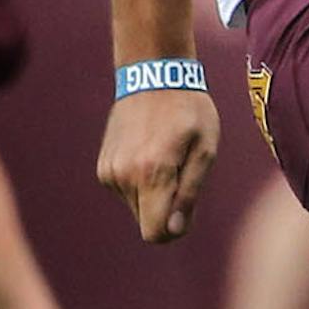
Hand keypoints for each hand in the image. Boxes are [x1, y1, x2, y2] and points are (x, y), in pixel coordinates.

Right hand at [98, 86, 218, 243]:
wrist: (153, 76)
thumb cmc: (189, 111)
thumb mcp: (205, 150)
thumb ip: (190, 192)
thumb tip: (174, 229)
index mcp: (151, 172)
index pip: (155, 232)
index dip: (175, 230)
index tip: (187, 212)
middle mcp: (124, 176)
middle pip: (147, 220)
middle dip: (166, 207)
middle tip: (182, 170)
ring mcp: (109, 172)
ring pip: (137, 206)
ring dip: (154, 192)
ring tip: (166, 156)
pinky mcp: (103, 168)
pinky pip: (126, 191)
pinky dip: (140, 181)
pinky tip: (150, 152)